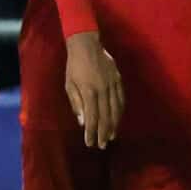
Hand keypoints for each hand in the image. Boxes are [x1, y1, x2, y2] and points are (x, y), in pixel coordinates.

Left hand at [63, 31, 123, 149]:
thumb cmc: (74, 66)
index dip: (92, 132)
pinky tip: (118, 120)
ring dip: (114, 125)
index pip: (92, 117)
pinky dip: (120, 111)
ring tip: (111, 136)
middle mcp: (103, 89)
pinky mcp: (118, 80)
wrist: (86, 45)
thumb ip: (76, 104)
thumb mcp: (69, 85)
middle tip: (102, 145)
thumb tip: (83, 122)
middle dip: (103, 133)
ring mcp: (112, 84)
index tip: (90, 143)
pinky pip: (121, 99)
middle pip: (105, 116)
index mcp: (89, 91)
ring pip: (116, 109)